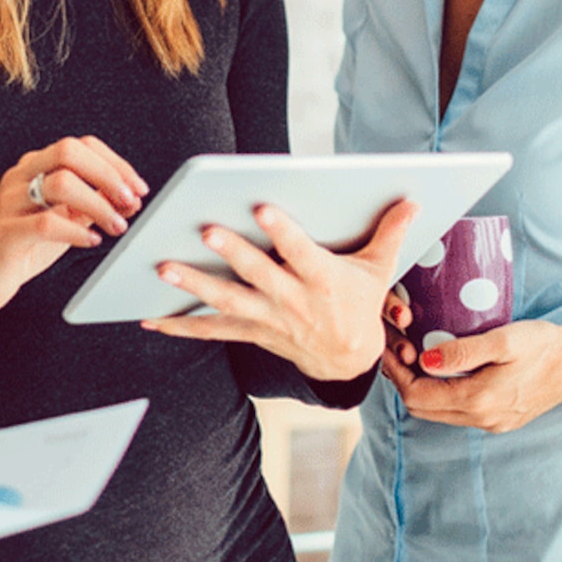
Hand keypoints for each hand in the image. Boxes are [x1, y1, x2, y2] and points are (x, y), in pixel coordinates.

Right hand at [0, 136, 147, 325]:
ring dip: (98, 204)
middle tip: (131, 202)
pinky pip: (46, 223)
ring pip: (60, 183)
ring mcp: (10, 201)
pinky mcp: (5, 232)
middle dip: (108, 174)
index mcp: (36, 165)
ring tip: (116, 226)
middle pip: (69, 151)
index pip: (80, 145)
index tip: (138, 187)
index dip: (115, 163)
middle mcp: (21, 175)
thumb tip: (130, 197)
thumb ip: (91, 203)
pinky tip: (91, 240)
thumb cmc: (25, 244)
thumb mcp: (63, 217)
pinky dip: (76, 231)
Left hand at [140, 199, 416, 381]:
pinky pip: (211, 330)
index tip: (263, 208)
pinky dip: (180, 325)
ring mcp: (269, 320)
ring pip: (228, 302)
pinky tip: (150, 317)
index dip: (283, 232)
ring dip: (194, 286)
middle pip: (258, 276)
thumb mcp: (378, 270)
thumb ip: (391, 233)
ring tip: (164, 268)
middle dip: (232, 254)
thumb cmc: (358, 304)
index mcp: (323, 280)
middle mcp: (293, 301)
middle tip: (205, 230)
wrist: (349, 361)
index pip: (301, 252)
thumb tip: (412, 199)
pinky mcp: (251, 333)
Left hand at [383, 318, 561, 432]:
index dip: (396, 373)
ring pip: (438, 412)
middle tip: (398, 348)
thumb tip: (424, 360)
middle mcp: (481, 419)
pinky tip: (441, 368)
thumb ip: (462, 351)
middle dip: (403, 380)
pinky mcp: (500, 420)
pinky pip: (456, 411)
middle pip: (422, 408)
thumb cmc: (542, 346)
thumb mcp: (502, 340)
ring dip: (420, 387)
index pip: (417, 396)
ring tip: (414, 354)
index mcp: (478, 400)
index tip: (389, 346)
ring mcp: (491, 423)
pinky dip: (440, 392)